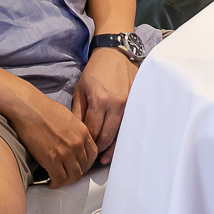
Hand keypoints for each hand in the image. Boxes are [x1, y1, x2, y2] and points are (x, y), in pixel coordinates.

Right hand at [8, 87, 96, 188]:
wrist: (29, 108)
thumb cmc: (43, 109)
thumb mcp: (68, 118)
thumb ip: (75, 132)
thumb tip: (74, 142)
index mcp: (83, 132)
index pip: (93, 155)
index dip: (87, 164)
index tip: (80, 166)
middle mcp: (77, 143)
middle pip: (84, 168)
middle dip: (76, 173)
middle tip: (68, 175)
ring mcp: (66, 152)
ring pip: (73, 177)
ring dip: (66, 181)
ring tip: (59, 180)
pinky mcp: (52, 160)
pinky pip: (59, 179)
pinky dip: (55, 184)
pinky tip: (51, 182)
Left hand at [73, 47, 137, 164]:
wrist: (116, 52)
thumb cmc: (96, 70)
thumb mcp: (81, 90)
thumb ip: (78, 112)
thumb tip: (76, 133)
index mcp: (100, 101)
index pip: (92, 131)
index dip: (86, 144)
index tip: (80, 152)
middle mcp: (117, 105)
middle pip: (107, 136)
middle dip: (97, 150)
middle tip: (90, 160)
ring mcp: (129, 105)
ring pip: (120, 134)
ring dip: (111, 148)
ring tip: (103, 159)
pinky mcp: (137, 103)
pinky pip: (128, 125)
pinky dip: (122, 136)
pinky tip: (116, 145)